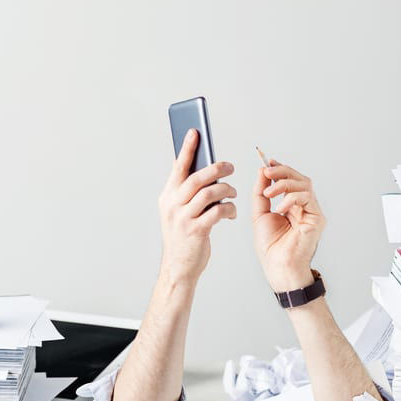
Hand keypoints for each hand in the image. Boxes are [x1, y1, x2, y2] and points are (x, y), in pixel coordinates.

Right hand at [157, 129, 236, 284]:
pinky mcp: (196, 230)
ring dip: (226, 190)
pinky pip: (217, 211)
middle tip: (230, 166)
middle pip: (196, 178)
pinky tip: (231, 212)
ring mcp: (183, 218)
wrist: (178, 268)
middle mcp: (172, 205)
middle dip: (216, 168)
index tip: (195, 131)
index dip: (187, 148)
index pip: (178, 167)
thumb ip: (186, 192)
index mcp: (167, 196)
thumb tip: (202, 168)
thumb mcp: (178, 212)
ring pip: (209, 193)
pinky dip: (228, 209)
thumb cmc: (183, 237)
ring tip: (232, 192)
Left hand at [252, 160, 324, 291]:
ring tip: (269, 193)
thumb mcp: (260, 214)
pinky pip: (307, 197)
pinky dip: (291, 198)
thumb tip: (262, 172)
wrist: (278, 266)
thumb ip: (261, 193)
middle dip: (282, 171)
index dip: (280, 169)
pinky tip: (280, 208)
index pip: (290, 181)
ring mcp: (312, 212)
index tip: (267, 163)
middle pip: (299, 179)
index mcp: (292, 206)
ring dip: (284, 183)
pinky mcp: (317, 218)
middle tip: (268, 171)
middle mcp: (304, 207)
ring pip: (304, 184)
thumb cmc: (271, 248)